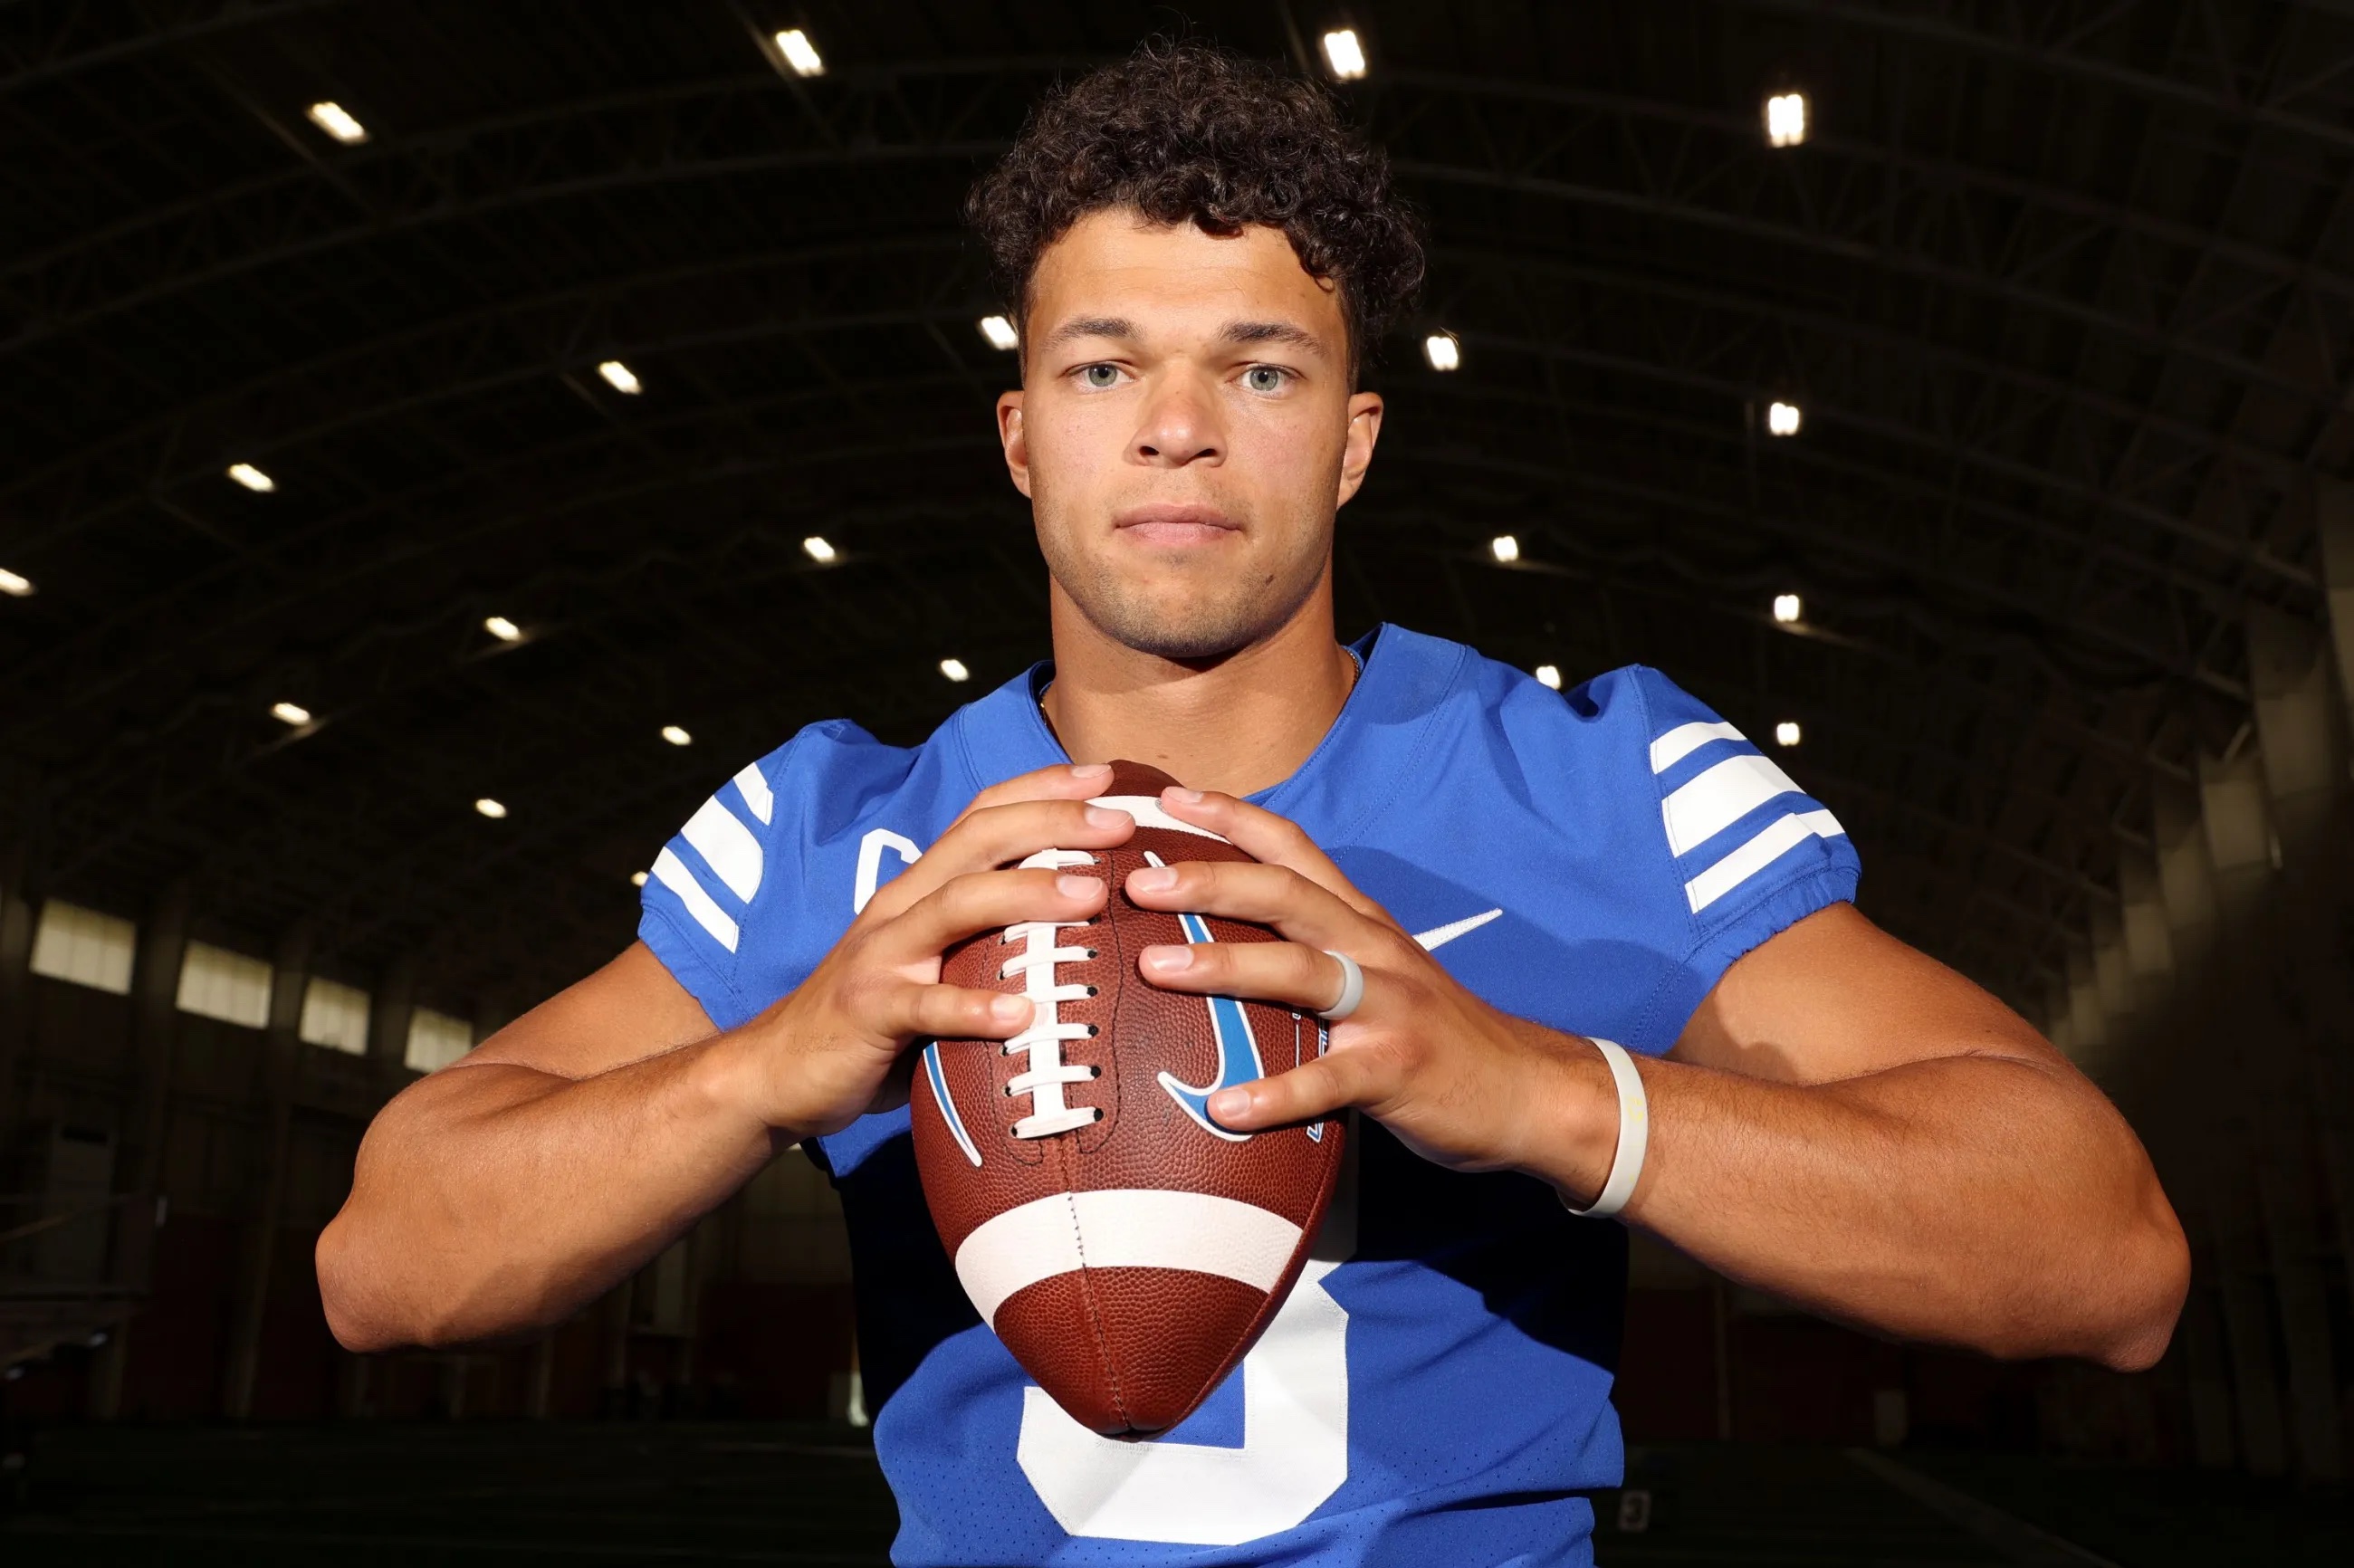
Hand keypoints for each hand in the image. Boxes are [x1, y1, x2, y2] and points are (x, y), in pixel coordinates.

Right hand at [720, 762, 1136, 1138]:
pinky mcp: (869, 1011)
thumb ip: (989, 941)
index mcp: (921, 888)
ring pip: (956, 906)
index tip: (1107, 776)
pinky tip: (1022, 1014)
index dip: (1043, 787)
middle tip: (1120, 824)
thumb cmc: (877, 1020)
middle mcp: (901, 906)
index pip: (983, 815)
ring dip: (1026, 894)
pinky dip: (974, 1007)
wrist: (778, 1071)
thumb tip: (1085, 934)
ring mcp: (882, 955)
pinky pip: (925, 1006)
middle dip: (1053, 822)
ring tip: (1090, 897)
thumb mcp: (935, 963)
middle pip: (979, 841)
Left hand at [1123, 788, 1616, 1190]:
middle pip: (1286, 897)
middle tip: (1136, 882)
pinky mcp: (1398, 1069)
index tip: (1165, 798)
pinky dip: (1275, 1092)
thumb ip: (1313, 947)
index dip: (1231, 818)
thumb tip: (1221, 937)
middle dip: (1209, 880)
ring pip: (1302, 971)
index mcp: (1360, 920)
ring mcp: (1388, 1007)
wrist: (1526, 1088)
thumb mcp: (1376, 970)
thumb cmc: (1433, 1032)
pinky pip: (1329, 1079)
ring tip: (1154, 968)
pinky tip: (1223, 1107)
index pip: (1292, 850)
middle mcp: (1372, 948)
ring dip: (1224, 966)